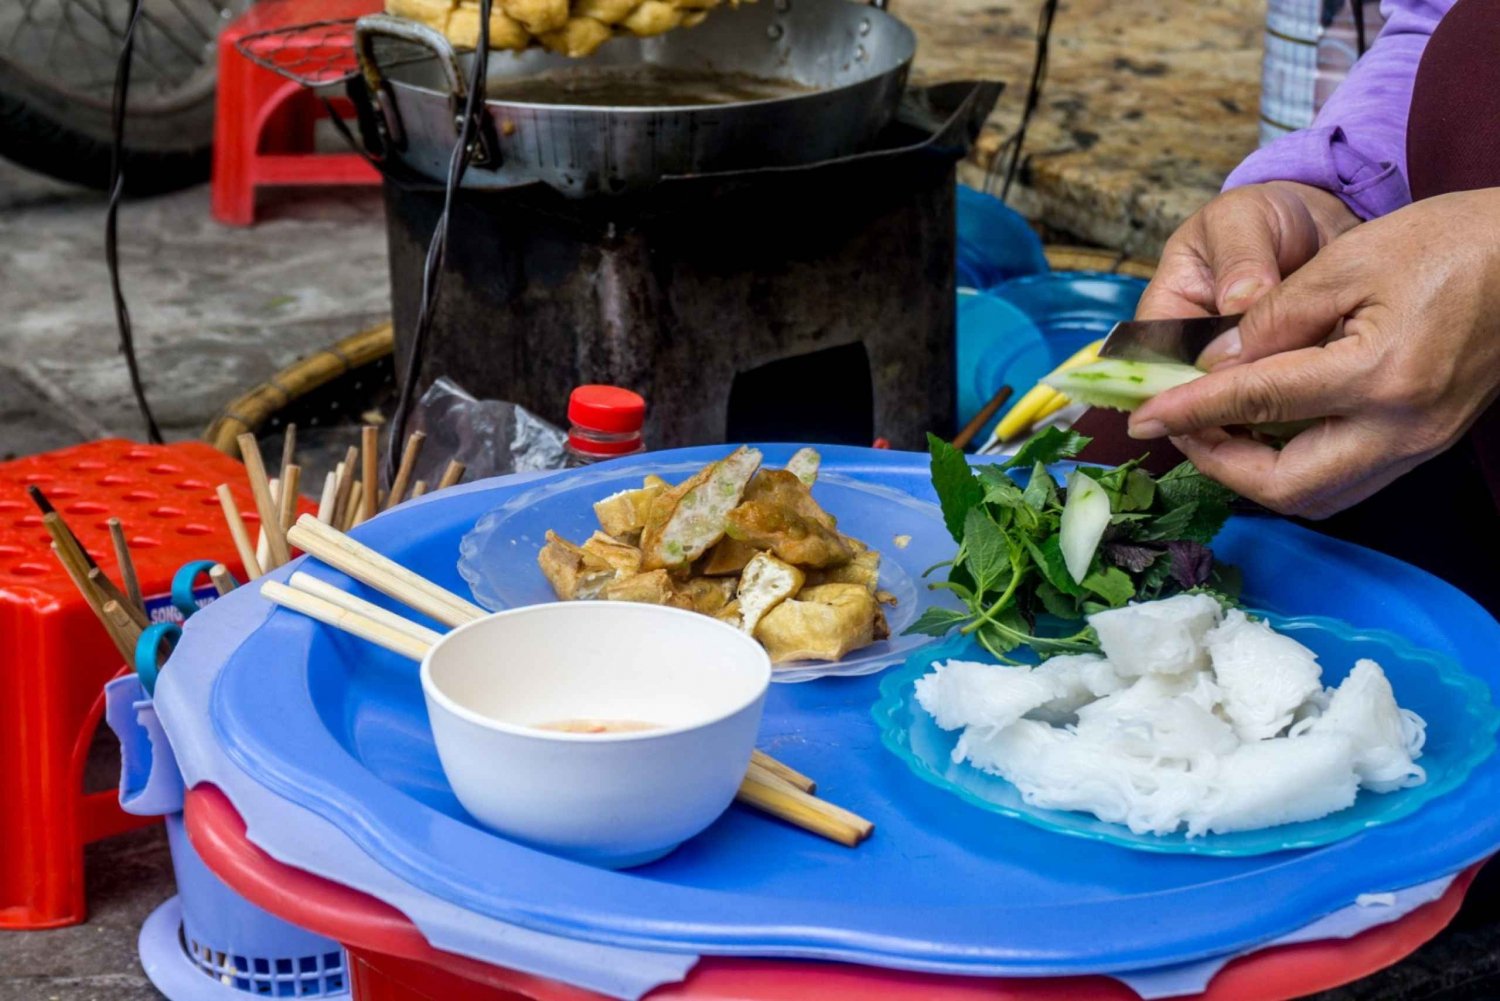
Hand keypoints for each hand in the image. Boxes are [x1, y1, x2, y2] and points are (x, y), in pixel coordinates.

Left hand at [1127, 189, 1499, 517]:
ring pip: (1318, 497)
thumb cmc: (1449, 243)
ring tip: (1216, 431)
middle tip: (1182, 429)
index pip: (1260, 403)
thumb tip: (1212, 365)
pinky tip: (1268, 433)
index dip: (1192, 412)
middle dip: (1222, 466)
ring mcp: (1419, 445)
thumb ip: (1272, 319)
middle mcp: (1402, 428)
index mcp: (1379, 374)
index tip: (1144, 416)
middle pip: (1287, 487)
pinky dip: (1296, 469)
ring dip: (1256, 476)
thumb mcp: (1348, 261)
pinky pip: (1347, 481)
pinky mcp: (1426, 444)